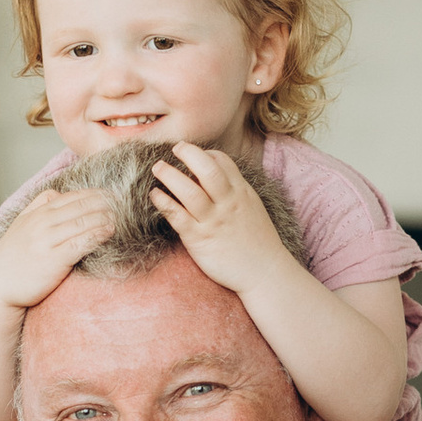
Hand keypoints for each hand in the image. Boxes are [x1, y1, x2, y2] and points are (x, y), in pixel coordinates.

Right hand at [0, 182, 120, 315]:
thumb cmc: (12, 260)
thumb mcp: (21, 225)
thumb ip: (39, 207)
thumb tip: (59, 194)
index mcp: (37, 212)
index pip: (74, 196)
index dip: (97, 194)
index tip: (115, 196)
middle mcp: (42, 222)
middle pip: (82, 205)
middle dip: (107, 203)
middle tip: (127, 204)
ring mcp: (48, 239)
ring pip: (84, 220)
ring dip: (107, 217)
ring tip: (124, 217)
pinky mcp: (54, 259)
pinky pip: (81, 241)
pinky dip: (98, 234)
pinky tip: (110, 231)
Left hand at [147, 140, 289, 292]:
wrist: (266, 272)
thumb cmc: (258, 242)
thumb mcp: (252, 207)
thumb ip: (235, 191)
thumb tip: (214, 179)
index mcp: (241, 192)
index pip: (222, 162)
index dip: (205, 154)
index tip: (193, 156)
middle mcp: (227, 203)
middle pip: (206, 169)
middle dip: (188, 153)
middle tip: (174, 148)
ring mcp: (213, 221)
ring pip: (188, 191)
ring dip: (169, 175)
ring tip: (157, 168)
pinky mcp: (199, 240)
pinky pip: (177, 216)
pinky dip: (164, 202)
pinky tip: (155, 195)